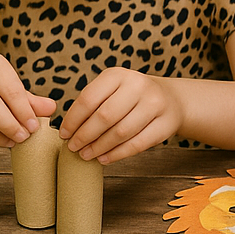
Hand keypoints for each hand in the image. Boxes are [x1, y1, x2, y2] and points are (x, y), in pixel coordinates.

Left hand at [61, 68, 183, 163]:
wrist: (171, 99)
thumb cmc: (131, 98)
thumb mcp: (112, 90)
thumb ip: (92, 105)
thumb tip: (68, 131)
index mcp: (119, 75)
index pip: (89, 99)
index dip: (73, 120)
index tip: (64, 134)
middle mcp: (139, 86)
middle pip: (105, 116)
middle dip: (85, 136)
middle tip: (74, 148)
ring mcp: (156, 104)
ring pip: (121, 132)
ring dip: (100, 147)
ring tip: (87, 154)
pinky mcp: (166, 123)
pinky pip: (137, 144)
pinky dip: (117, 154)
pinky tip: (105, 158)